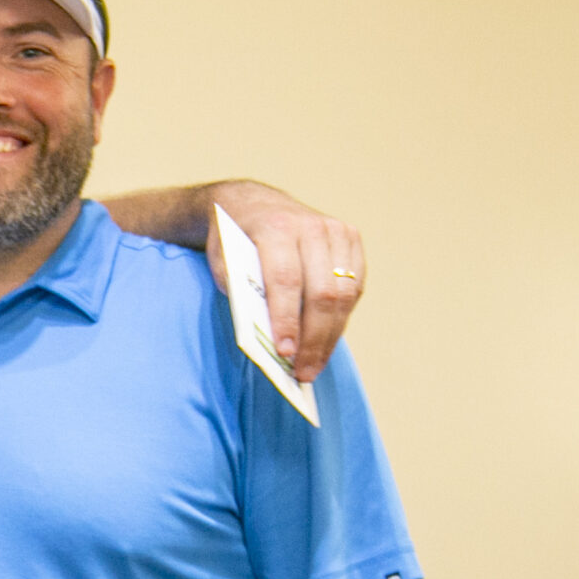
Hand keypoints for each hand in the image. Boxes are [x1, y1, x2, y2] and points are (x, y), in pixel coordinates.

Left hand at [201, 182, 363, 382]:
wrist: (252, 204)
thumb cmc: (233, 242)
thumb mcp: (224, 263)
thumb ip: (244, 294)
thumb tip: (270, 339)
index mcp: (275, 227)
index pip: (285, 279)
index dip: (286, 320)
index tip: (284, 354)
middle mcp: (311, 226)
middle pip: (322, 292)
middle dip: (313, 338)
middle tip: (303, 373)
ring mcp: (336, 230)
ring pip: (343, 293)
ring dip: (330, 335)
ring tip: (314, 365)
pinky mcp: (351, 238)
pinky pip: (354, 286)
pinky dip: (341, 317)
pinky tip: (326, 340)